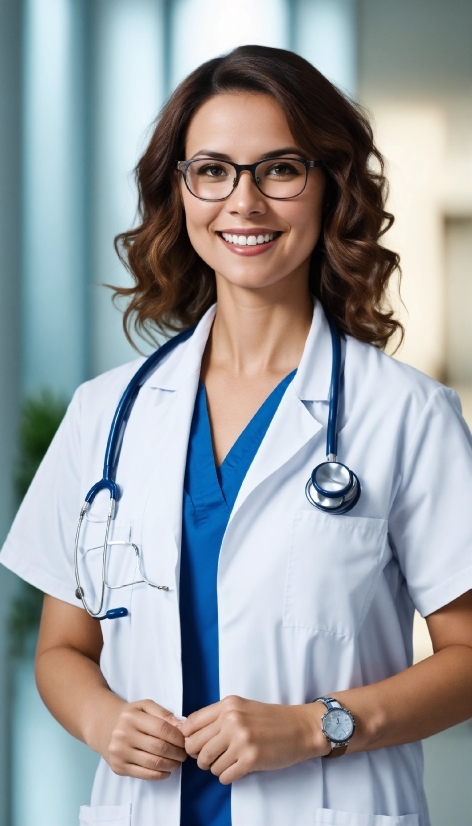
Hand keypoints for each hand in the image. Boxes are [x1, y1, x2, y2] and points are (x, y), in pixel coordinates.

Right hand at [101, 699, 186, 780]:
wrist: (104, 727)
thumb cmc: (130, 716)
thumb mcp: (145, 706)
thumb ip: (164, 713)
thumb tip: (182, 726)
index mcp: (132, 717)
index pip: (162, 728)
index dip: (178, 737)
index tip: (185, 741)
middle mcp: (123, 734)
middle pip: (159, 747)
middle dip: (177, 753)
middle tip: (184, 754)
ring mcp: (119, 752)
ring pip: (153, 763)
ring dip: (171, 765)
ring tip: (177, 762)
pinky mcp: (118, 767)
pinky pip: (144, 774)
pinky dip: (160, 775)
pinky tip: (166, 771)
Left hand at [179, 695, 328, 783]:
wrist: (301, 728)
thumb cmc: (271, 719)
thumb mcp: (242, 708)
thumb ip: (218, 716)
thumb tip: (189, 734)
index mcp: (227, 705)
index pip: (190, 725)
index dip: (190, 739)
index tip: (198, 745)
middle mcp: (231, 720)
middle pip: (195, 747)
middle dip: (200, 757)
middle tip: (212, 758)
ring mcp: (241, 739)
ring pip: (209, 764)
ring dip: (216, 768)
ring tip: (229, 762)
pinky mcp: (251, 759)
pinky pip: (224, 776)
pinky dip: (227, 777)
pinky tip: (238, 769)